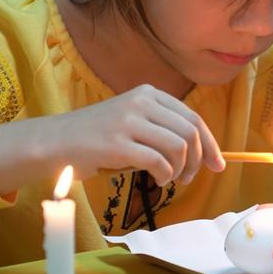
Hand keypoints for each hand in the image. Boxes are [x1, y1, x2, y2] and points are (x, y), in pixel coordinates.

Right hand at [59, 84, 224, 184]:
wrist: (55, 141)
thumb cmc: (97, 137)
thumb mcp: (132, 120)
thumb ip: (162, 129)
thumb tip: (203, 154)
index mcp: (148, 93)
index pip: (193, 117)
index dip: (210, 143)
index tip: (218, 164)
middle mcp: (141, 102)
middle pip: (190, 131)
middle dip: (198, 159)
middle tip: (188, 177)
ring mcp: (129, 121)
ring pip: (179, 146)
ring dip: (181, 169)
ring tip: (170, 179)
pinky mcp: (117, 143)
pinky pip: (158, 162)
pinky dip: (165, 176)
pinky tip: (158, 180)